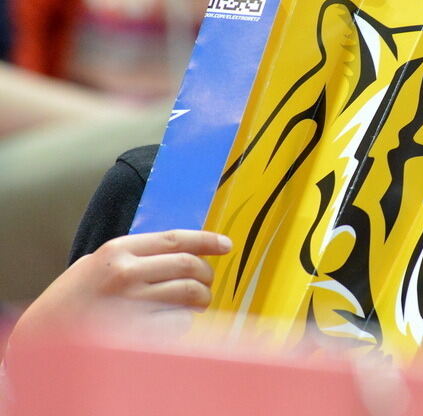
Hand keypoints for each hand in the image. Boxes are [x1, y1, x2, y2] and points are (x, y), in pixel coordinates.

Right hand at [7, 230, 230, 349]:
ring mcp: (132, 305)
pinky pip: (179, 324)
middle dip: (206, 275)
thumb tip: (183, 248)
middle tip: (206, 282)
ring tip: (195, 303)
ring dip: (202, 299)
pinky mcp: (138, 334)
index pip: (176, 239)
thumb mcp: (97, 263)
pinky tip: (170, 324)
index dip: (207, 241)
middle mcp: (126, 274)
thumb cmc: (74, 299)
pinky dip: (184, 323)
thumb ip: (135, 254)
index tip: (226, 245)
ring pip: (190, 295)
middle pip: (189, 267)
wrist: (42, 336)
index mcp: (117, 251)